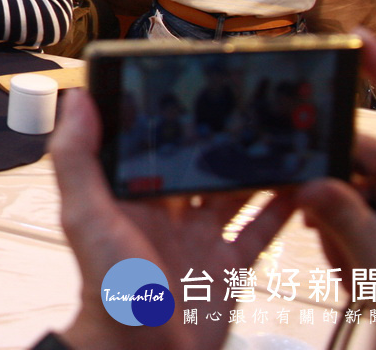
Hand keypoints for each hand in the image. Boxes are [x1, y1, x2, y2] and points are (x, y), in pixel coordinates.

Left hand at [52, 88, 295, 349]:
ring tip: (272, 134)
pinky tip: (297, 184)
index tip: (183, 83)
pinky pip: (258, 230)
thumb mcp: (85, 216)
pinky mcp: (227, 266)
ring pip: (229, 191)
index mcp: (127, 197)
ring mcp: (198, 239)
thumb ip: (77, 159)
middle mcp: (163, 214)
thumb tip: (78, 101)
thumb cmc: (110, 293)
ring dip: (249, 166)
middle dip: (212, 137)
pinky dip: (280, 207)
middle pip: (191, 163)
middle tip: (242, 103)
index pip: (145, 145)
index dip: (162, 116)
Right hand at [298, 28, 375, 297]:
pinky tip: (352, 269)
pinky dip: (346, 238)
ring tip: (351, 268)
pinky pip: (356, 214)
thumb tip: (310, 186)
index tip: (357, 39)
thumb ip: (342, 218)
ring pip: (351, 190)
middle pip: (357, 159)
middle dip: (333, 190)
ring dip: (339, 224)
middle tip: (319, 228)